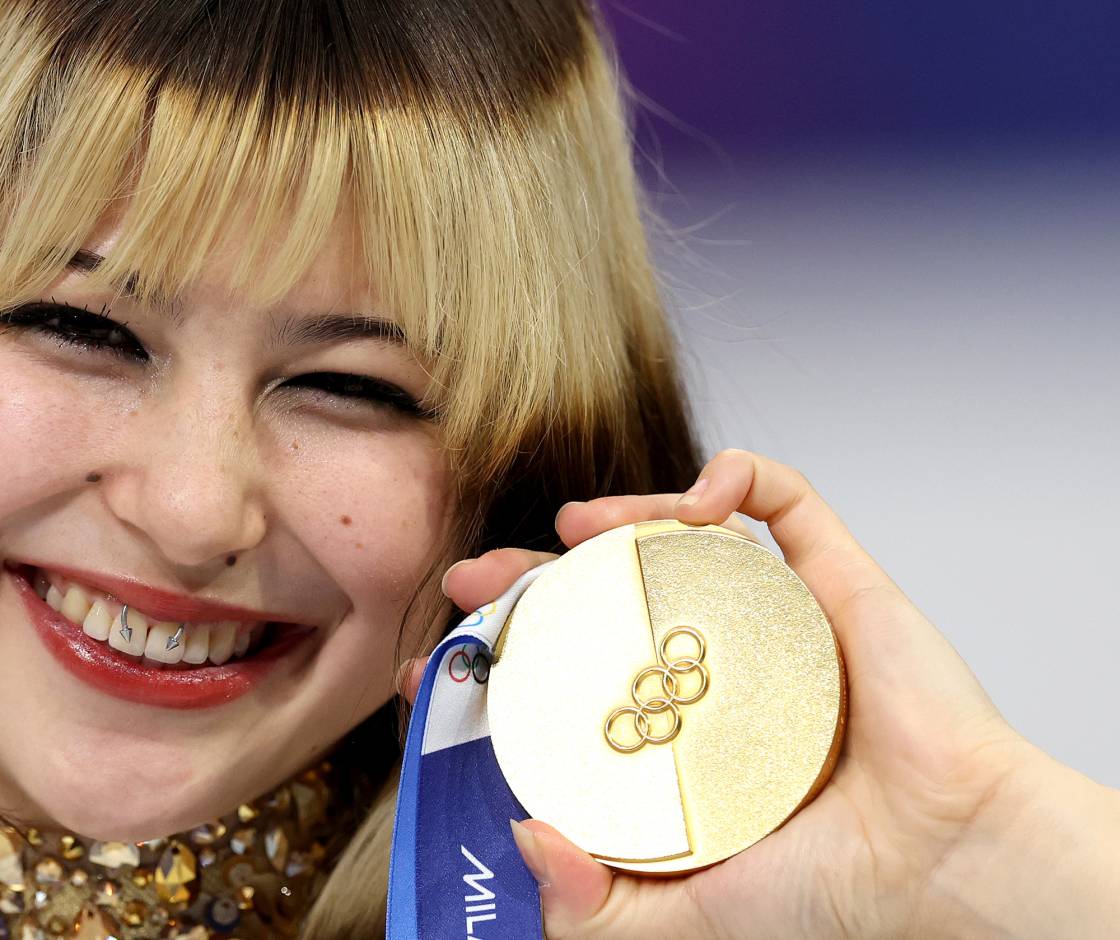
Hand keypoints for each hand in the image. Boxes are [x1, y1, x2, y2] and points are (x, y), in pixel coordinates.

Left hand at [403, 449, 1119, 937]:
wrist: (946, 867)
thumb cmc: (832, 900)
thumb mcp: (677, 920)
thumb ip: (591, 905)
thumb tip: (522, 838)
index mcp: (673, 742)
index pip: (563, 683)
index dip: (500, 662)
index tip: (440, 660)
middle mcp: (714, 678)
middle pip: (603, 602)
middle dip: (529, 581)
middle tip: (476, 579)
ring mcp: (771, 625)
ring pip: (679, 542)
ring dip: (618, 515)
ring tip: (573, 524)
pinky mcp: (836, 583)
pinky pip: (785, 502)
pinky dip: (735, 476)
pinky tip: (698, 495)